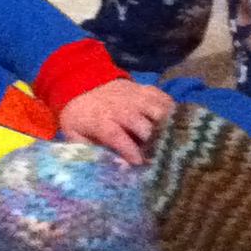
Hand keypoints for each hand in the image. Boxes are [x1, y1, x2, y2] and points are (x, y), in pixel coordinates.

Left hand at [59, 77, 175, 163]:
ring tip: (172, 141)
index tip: (140, 163)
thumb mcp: (74, 135)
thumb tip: (111, 166)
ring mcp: (136, 96)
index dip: (130, 151)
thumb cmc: (81, 117)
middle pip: (143, 125)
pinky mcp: (146, 89)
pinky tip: (175, 124)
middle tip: (160, 156)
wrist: (84, 84)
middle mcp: (121, 107)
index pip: (117, 136)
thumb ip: (90, 151)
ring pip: (159, 110)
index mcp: (101, 120)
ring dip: (167, 127)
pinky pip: (165, 99)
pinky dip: (172, 112)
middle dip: (153, 143)